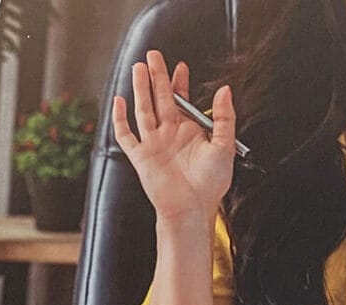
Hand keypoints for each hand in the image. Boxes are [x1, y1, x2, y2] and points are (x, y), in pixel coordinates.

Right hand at [109, 50, 237, 221]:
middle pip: (160, 98)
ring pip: (144, 110)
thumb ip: (225, 117)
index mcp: (189, 131)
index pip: (181, 100)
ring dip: (140, 89)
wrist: (193, 208)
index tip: (181, 66)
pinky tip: (119, 102)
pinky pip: (126, 135)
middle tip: (153, 55)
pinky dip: (120, 119)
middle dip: (157, 76)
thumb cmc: (211, 183)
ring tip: (138, 68)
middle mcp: (169, 134)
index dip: (180, 82)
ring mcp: (153, 144)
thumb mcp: (226, 146)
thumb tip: (224, 89)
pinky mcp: (140, 156)